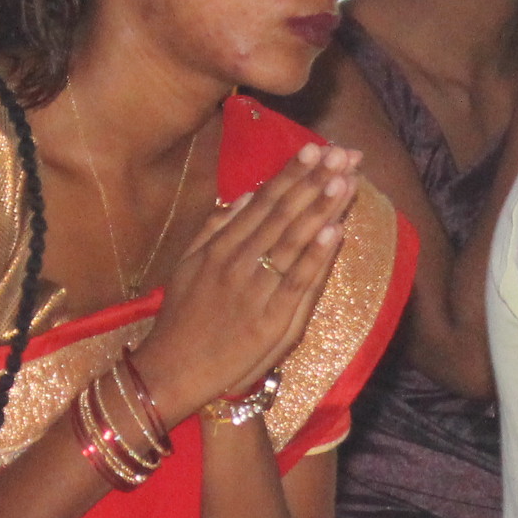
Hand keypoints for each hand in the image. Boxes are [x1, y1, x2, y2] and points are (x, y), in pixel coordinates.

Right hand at [130, 145, 359, 421]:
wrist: (173, 369)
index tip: (315, 148)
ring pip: (293, 242)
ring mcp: (256, 290)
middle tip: (342, 154)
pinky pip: (298, 282)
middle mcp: (239, 262)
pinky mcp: (271, 320)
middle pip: (283, 215)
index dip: (291, 174)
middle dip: (314, 182)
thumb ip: (214, 229)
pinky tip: (336, 231)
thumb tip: (244, 196)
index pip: (263, 203)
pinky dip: (317, 256)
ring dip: (321, 209)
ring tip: (344, 180)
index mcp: (221, 247)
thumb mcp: (187, 264)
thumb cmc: (181, 318)